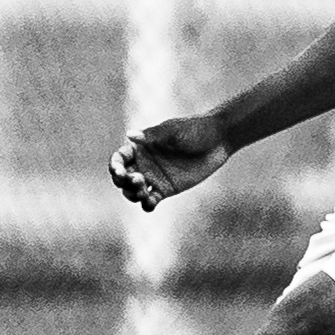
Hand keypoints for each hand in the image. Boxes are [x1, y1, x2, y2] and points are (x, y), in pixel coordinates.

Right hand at [109, 115, 228, 211]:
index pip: (120, 158)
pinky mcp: (166, 189)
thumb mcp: (174, 131)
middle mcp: (144, 164)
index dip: (115, 166)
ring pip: (133, 192)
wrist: (218, 140)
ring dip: (133, 194)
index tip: (120, 170)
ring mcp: (155, 178)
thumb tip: (129, 135)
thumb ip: (153, 136)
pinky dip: (146, 204)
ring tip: (145, 190)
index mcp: (141, 147)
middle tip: (137, 179)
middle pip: (122, 178)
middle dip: (123, 182)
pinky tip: (151, 201)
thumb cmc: (195, 129)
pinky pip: (150, 201)